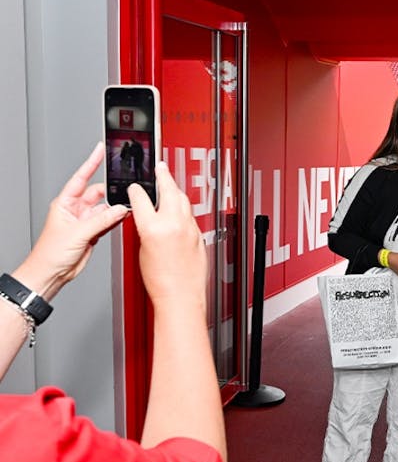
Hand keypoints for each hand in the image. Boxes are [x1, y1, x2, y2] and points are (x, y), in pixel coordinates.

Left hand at [18, 143, 129, 299]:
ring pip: (106, 207)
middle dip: (111, 191)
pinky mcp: (93, 232)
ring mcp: (85, 221)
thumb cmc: (50, 253)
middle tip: (124, 189)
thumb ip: (101, 220)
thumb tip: (119, 208)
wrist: (51, 273)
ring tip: (126, 206)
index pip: (81, 177)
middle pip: (98, 193)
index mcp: (65, 204)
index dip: (91, 163)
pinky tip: (123, 217)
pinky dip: (116, 218)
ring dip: (115, 207)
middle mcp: (75, 210)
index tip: (100, 149)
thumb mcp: (77, 233)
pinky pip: (109, 220)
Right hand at [129, 162, 205, 307]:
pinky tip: (179, 207)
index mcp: (153, 228)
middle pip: (169, 190)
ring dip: (175, 189)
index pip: (141, 199)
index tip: (134, 186)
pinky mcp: (199, 234)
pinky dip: (183, 208)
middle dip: (163, 176)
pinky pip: (190, 215)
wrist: (181, 295)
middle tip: (160, 166)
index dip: (136, 190)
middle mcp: (174, 224)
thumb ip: (145, 229)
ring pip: (183, 200)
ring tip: (170, 182)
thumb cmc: (159, 281)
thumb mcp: (142, 251)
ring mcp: (189, 228)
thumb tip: (147, 219)